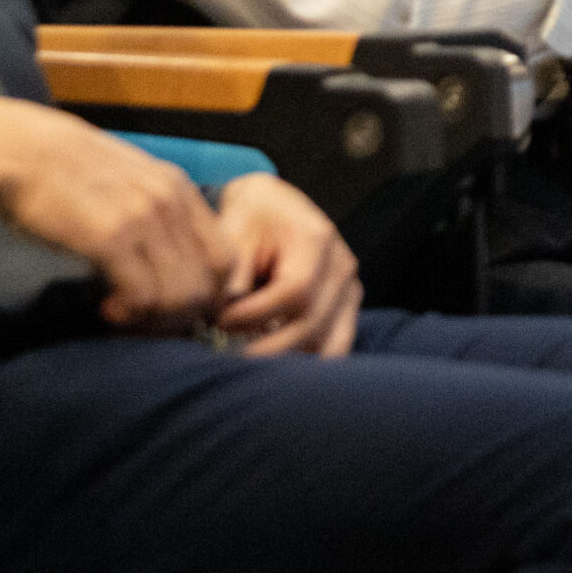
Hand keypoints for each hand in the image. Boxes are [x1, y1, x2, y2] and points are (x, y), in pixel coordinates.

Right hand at [0, 97, 233, 332]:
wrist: (16, 152)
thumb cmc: (65, 174)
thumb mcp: (129, 183)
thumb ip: (157, 216)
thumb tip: (175, 265)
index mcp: (179, 189)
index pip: (226, 259)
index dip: (208, 293)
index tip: (175, 307)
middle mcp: (170, 202)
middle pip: (209, 283)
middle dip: (182, 315)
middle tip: (148, 320)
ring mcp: (142, 218)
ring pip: (181, 295)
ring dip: (155, 319)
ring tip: (125, 313)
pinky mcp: (110, 237)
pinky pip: (143, 296)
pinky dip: (130, 314)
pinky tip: (107, 306)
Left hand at [213, 174, 360, 357]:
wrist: (273, 205)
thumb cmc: (250, 218)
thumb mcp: (235, 232)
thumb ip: (233, 271)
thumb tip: (225, 313)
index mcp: (317, 239)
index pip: (294, 291)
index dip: (256, 315)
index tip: (221, 322)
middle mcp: (342, 265)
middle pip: (312, 324)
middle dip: (266, 347)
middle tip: (228, 353)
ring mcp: (350, 287)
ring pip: (329, 345)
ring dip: (289, 362)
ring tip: (252, 362)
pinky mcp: (349, 305)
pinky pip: (337, 346)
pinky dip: (309, 363)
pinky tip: (277, 366)